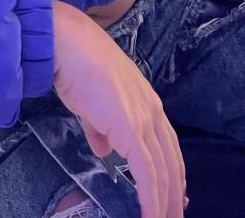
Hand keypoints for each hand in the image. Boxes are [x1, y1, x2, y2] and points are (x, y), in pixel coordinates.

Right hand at [52, 0, 186, 217]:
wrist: (68, 44)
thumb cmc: (77, 66)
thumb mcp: (93, 103)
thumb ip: (101, 128)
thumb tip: (104, 152)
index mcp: (147, 102)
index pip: (168, 145)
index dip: (173, 173)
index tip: (175, 199)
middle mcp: (153, 111)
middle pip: (172, 162)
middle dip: (174, 196)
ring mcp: (144, 119)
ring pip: (163, 171)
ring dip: (165, 203)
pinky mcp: (131, 129)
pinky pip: (147, 172)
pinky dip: (151, 199)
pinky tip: (150, 216)